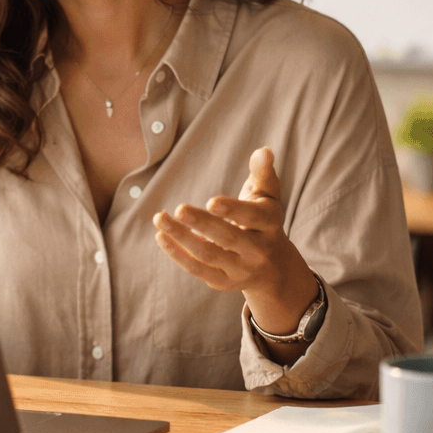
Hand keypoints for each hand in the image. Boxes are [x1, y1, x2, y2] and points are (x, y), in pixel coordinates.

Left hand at [153, 147, 320, 338]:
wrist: (273, 267)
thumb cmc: (263, 220)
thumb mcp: (268, 197)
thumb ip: (263, 173)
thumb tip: (263, 151)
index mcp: (270, 225)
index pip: (253, 218)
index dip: (233, 210)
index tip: (211, 201)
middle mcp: (258, 251)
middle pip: (229, 238)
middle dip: (203, 224)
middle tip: (179, 209)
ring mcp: (240, 270)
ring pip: (209, 254)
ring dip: (182, 238)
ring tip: (160, 219)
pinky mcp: (222, 282)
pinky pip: (197, 269)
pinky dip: (177, 254)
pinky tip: (161, 236)